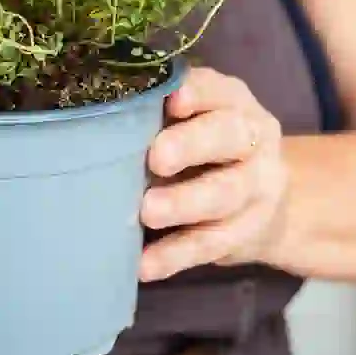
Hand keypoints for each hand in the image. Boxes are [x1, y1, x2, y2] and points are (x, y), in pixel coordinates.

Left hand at [139, 68, 286, 281]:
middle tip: (156, 158)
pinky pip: (212, 244)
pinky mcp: (247, 232)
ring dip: (184, 203)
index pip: (219, 89)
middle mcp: (253, 139)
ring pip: (225, 194)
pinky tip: (145, 265)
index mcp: (232, 102)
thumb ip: (156, 114)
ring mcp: (256, 187)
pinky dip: (176, 255)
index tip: (172, 100)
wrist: (261, 197)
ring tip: (147, 212)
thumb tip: (94, 118)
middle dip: (192, 145)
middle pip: (229, 137)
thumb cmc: (203, 145)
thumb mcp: (191, 120)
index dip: (198, 92)